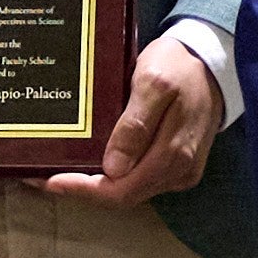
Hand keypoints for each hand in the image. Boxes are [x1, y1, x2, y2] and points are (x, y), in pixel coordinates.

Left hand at [44, 35, 224, 208]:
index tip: (48, 181)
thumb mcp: (153, 84)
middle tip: (43, 175)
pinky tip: (93, 163)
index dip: (82, 191)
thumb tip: (114, 168)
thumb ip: (135, 125)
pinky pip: (142, 180)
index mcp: (172, 154)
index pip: (120, 191)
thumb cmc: (180, 66)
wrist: (215, 61)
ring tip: (61, 169)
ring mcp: (181, 171)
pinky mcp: (180, 166)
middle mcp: (178, 171)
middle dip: (82, 190)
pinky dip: (114, 177)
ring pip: (130, 191)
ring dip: (96, 185)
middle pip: (122, 197)